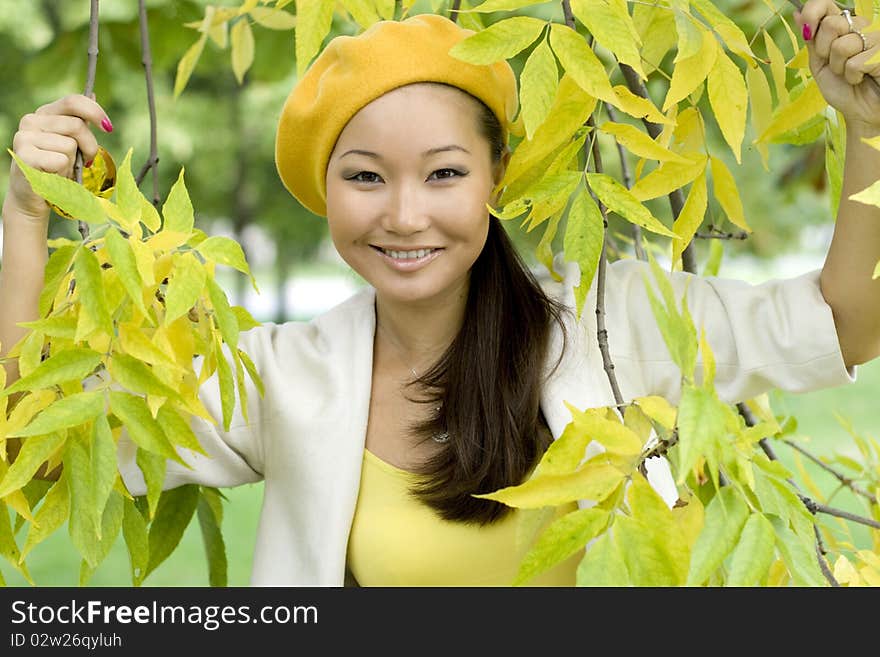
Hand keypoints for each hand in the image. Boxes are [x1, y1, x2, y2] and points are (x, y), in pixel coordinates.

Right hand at [6, 94, 111, 222]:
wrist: (33, 197)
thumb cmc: (56, 170)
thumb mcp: (70, 143)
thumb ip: (80, 123)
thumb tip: (93, 94)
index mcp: (44, 114)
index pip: (73, 101)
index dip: (95, 111)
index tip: (109, 128)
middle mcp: (31, 120)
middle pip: (77, 126)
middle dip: (90, 147)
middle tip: (86, 162)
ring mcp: (24, 137)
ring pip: (70, 145)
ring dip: (73, 163)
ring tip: (61, 170)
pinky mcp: (24, 155)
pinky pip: (60, 160)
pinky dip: (63, 172)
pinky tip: (52, 176)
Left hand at [795, 0, 879, 131]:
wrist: (861, 110)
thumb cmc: (842, 88)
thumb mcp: (820, 63)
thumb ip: (811, 40)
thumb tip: (797, 14)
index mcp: (843, 26)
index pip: (825, 4)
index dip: (813, 13)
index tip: (807, 31)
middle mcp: (861, 26)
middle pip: (831, 25)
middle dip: (824, 52)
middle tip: (835, 65)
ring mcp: (876, 37)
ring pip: (842, 46)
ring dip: (839, 67)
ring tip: (849, 74)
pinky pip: (855, 63)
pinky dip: (852, 76)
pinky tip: (862, 78)